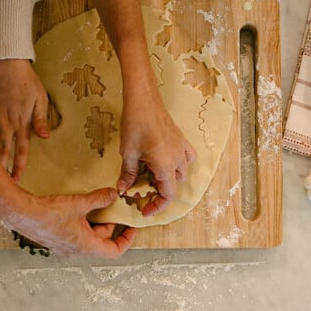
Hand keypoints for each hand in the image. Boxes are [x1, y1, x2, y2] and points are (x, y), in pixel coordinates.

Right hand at [0, 59, 49, 179]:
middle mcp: (6, 122)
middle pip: (3, 149)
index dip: (19, 165)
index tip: (16, 179)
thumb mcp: (41, 99)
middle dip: (1, 167)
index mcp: (22, 122)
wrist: (10, 64)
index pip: (22, 148)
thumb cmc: (28, 82)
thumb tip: (45, 137)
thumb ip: (41, 119)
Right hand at [0, 186, 136, 256]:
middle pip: (102, 241)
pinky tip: (82, 206)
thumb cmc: (47, 213)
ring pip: (89, 236)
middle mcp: (76, 250)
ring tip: (99, 204)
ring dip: (96, 221)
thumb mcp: (78, 203)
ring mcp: (65, 246)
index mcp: (85, 246)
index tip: (131, 228)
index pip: (114, 251)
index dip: (126, 240)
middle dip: (110, 224)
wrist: (20, 213)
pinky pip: (77, 232)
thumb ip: (99, 199)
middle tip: (115, 208)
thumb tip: (113, 195)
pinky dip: (84, 221)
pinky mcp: (57, 238)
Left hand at [116, 94, 196, 216]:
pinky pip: (187, 157)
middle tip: (140, 191)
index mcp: (166, 165)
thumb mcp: (128, 152)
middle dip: (159, 192)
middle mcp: (178, 159)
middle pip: (174, 185)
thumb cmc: (135, 124)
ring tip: (151, 177)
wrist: (144, 100)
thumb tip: (123, 189)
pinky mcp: (180, 139)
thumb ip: (127, 174)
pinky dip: (180, 164)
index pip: (168, 195)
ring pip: (182, 172)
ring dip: (169, 179)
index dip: (157, 206)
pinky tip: (166, 162)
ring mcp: (181, 148)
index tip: (144, 210)